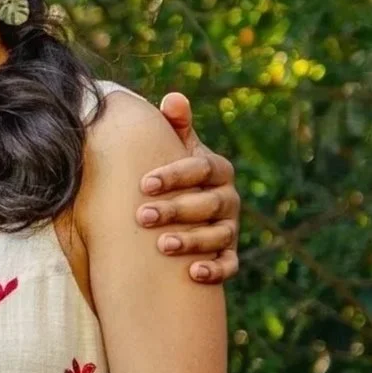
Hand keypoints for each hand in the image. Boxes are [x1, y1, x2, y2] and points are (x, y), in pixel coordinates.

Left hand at [136, 91, 239, 283]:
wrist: (182, 207)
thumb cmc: (172, 172)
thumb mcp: (175, 146)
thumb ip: (175, 125)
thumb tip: (174, 98)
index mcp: (217, 168)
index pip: (202, 168)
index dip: (175, 175)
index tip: (144, 183)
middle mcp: (228, 198)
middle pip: (207, 203)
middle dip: (175, 209)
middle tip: (141, 216)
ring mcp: (230, 227)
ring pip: (218, 235)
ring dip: (192, 241)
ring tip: (162, 246)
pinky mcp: (228, 254)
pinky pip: (230, 265)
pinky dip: (215, 270)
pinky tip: (194, 273)